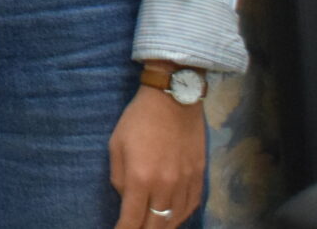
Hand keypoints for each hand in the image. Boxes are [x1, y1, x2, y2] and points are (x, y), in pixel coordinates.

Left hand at [108, 82, 204, 228]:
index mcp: (141, 178)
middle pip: (155, 226)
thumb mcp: (116, 145)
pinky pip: (190, 208)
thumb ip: (119, 178)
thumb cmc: (138, 120)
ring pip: (175, 221)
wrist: (174, 100)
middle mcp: (166, 186)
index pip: (132, 219)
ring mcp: (186, 184)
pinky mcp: (200, 179)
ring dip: (161, 227)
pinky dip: (179, 217)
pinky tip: (171, 218)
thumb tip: (126, 199)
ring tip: (150, 227)